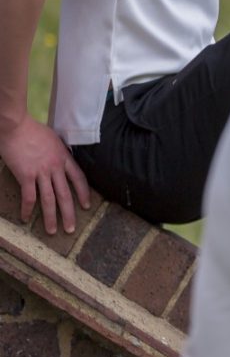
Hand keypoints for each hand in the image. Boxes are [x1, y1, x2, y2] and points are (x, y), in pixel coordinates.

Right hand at [0, 118, 89, 233]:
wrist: (16, 126)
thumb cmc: (32, 129)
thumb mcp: (54, 139)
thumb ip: (59, 151)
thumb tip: (62, 157)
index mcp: (64, 158)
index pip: (79, 179)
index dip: (83, 193)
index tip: (86, 206)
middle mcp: (55, 167)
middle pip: (66, 194)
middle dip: (69, 213)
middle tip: (71, 229)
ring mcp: (41, 172)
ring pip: (49, 199)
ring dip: (51, 217)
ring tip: (53, 231)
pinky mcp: (25, 175)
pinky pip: (29, 196)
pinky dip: (27, 208)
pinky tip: (26, 218)